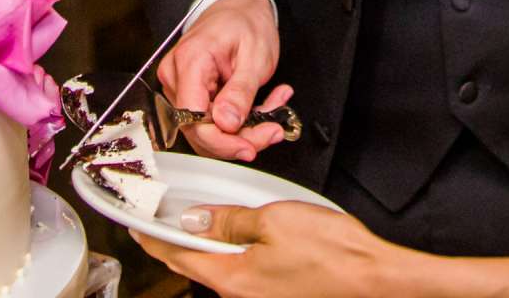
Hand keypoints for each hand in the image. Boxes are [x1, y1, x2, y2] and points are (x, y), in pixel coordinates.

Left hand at [137, 201, 401, 295]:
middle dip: (175, 243)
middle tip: (159, 221)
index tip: (135, 225)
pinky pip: (242, 272)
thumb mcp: (272, 221)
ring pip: (220, 268)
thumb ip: (229, 221)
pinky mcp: (278, 292)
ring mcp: (260, 296)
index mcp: (231, 278)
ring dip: (205, 246)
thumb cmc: (331, 252)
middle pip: (196, 265)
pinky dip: (231, 253)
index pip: (177, 256)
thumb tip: (196, 220)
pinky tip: (239, 236)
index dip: (152, 238)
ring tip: (197, 222)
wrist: (373, 278)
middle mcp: (241, 294)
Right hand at [158, 0, 292, 161]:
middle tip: (273, 129)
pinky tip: (262, 108)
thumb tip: (227, 124)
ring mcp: (181, 87)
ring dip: (244, 130)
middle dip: (240, 138)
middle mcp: (177, 77)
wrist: (239, 6)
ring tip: (274, 111)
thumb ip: (240, 92)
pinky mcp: (191, 94)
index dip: (221, 141)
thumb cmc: (244, 21)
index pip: (192, 119)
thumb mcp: (254, 55)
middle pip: (200, 130)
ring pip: (208, 130)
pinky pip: (212, 120)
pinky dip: (240, 121)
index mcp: (190, 62)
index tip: (250, 146)